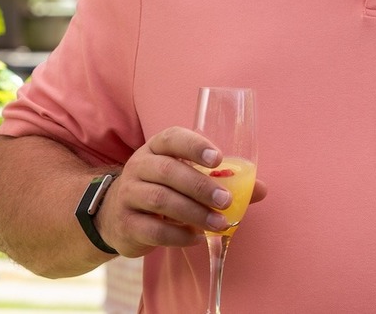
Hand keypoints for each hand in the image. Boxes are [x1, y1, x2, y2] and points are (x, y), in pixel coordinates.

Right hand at [95, 126, 268, 256]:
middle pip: (168, 171)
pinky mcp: (126, 224)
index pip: (172, 138)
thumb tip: (261, 189)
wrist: (113, 215)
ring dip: (194, 213)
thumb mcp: (184, 177)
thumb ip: (222, 182)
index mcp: (155, 148)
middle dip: (201, 186)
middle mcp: (139, 166)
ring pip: (161, 200)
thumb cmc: (160, 189)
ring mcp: (129, 195)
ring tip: (220, 224)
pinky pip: (154, 230)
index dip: (195, 145)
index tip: (218, 159)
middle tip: (226, 201)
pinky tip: (197, 238)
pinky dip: (179, 235)